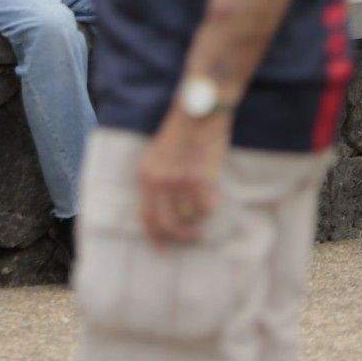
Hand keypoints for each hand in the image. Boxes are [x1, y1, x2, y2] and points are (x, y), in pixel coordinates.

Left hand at [138, 101, 229, 245]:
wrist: (200, 111)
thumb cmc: (181, 131)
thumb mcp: (158, 156)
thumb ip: (157, 181)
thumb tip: (166, 210)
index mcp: (146, 176)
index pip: (146, 217)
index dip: (155, 237)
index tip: (163, 249)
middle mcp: (160, 182)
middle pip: (168, 224)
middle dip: (181, 236)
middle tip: (194, 237)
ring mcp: (181, 182)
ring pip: (190, 216)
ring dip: (199, 217)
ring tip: (206, 209)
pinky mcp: (201, 179)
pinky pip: (206, 206)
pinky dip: (212, 205)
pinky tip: (216, 196)